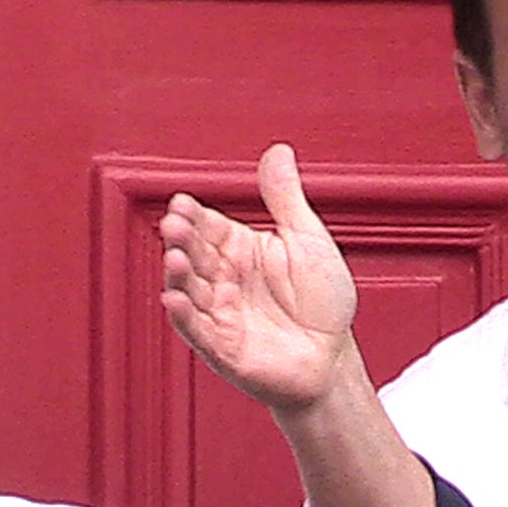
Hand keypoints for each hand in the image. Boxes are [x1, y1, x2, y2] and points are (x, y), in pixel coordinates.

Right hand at [161, 145, 358, 414]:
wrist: (333, 355)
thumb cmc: (322, 301)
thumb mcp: (307, 240)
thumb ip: (285, 198)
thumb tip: (277, 151)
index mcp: (240, 249)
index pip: (209, 225)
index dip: (194, 215)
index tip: (183, 201)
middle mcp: (224, 278)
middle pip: (194, 253)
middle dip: (182, 239)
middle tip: (174, 223)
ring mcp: (219, 312)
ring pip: (189, 289)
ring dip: (178, 274)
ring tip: (176, 257)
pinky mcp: (222, 346)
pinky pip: (197, 330)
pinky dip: (184, 316)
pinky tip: (174, 299)